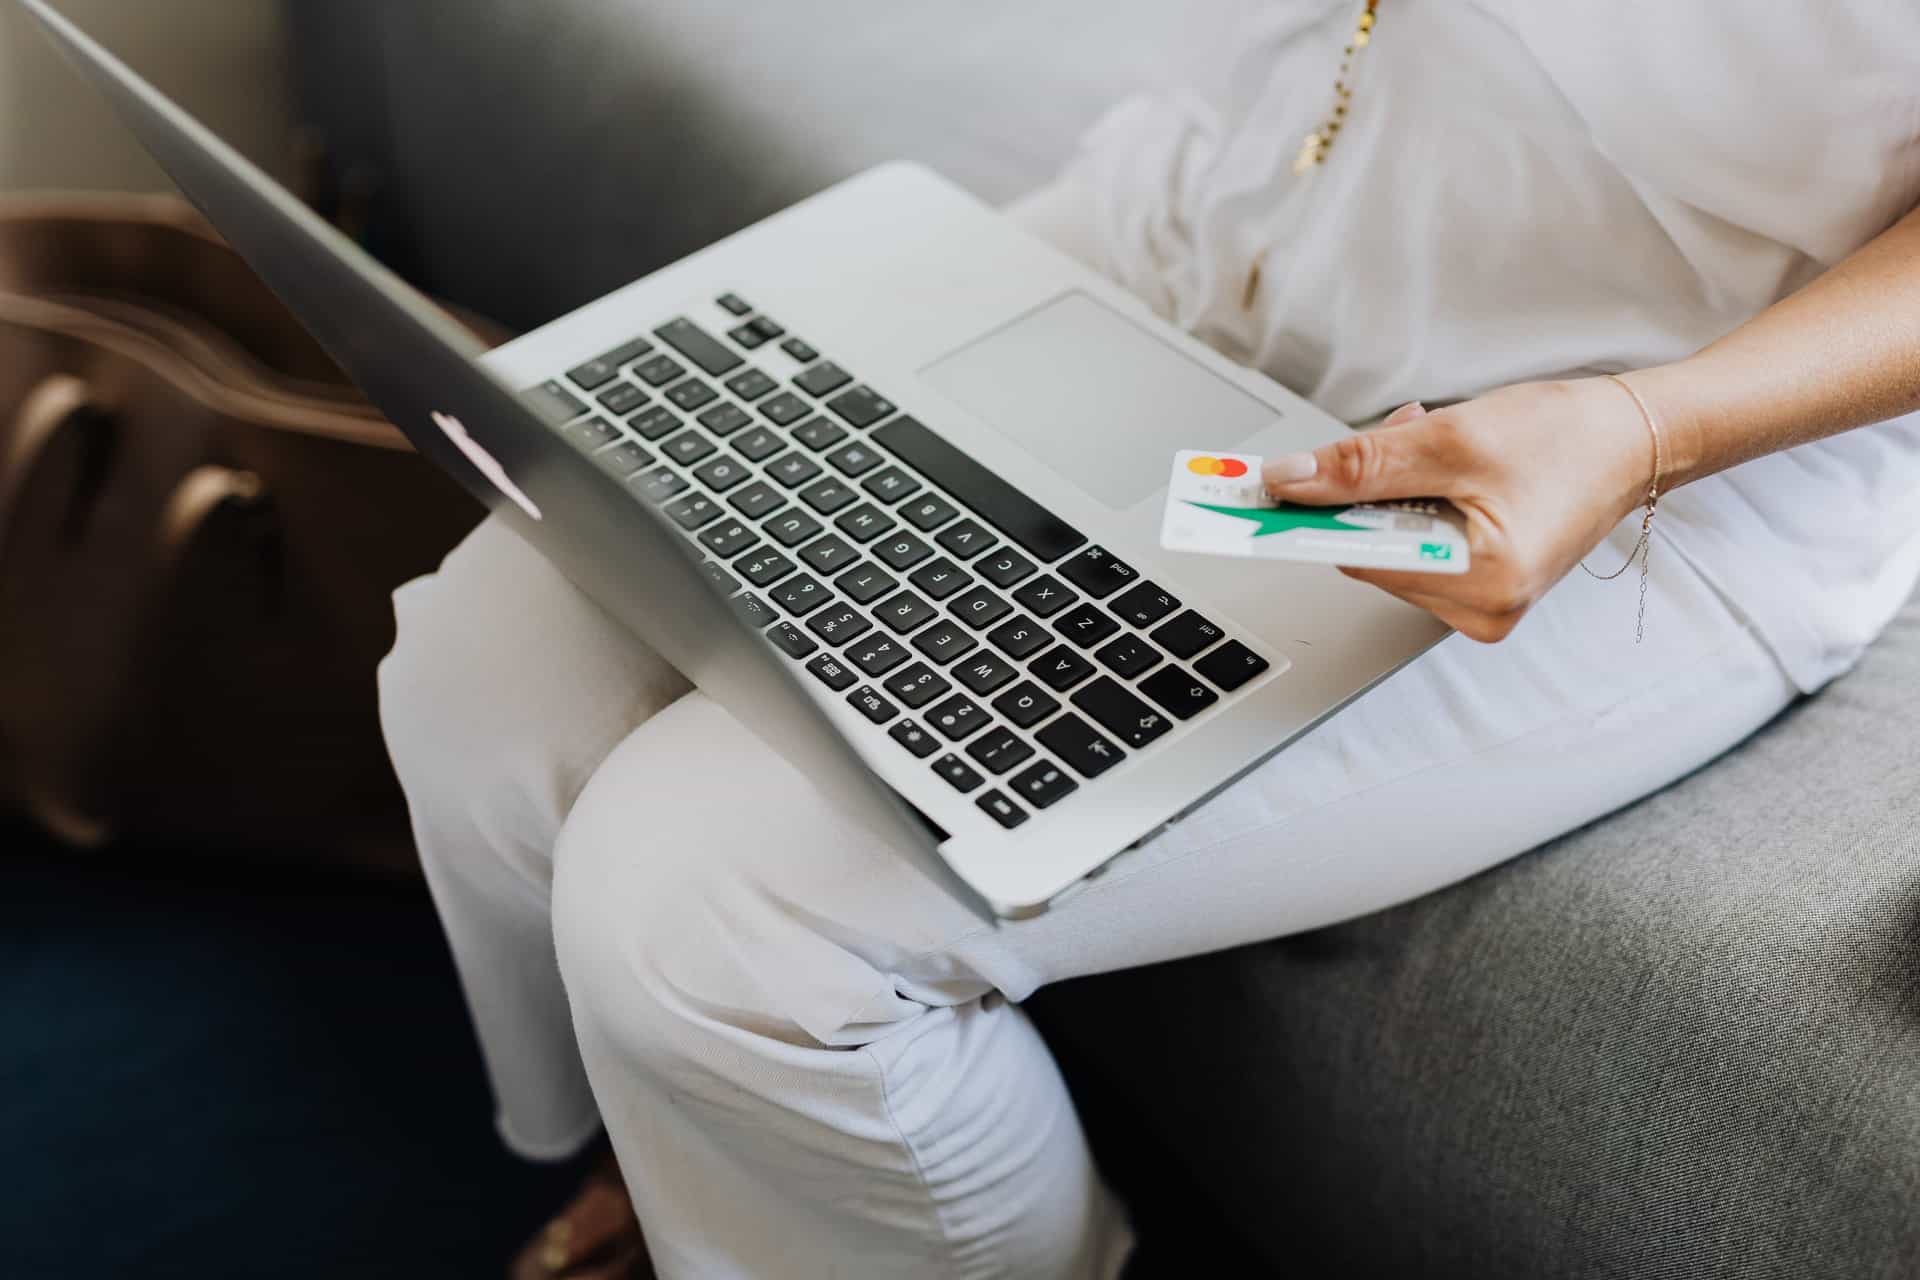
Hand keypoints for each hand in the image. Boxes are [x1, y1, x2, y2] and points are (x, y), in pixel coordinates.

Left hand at [1262, 378, 1655, 641]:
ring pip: (1385, 544)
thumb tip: (1288, 482)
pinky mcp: (1479, 587)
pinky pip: (1412, 544)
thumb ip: (1364, 464)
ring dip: (1391, 488)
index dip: (1307, 518)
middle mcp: (1480, 610)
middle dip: (1368, 489)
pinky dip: (1413, 500)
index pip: (1357, 556)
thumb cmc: (1567, 437)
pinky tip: (1447, 467)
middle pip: (1367, 551)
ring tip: (1439, 446)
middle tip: (1403, 434)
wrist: (1633, 438)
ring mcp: (1480, 604)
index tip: (1251, 500)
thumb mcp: (1454, 438)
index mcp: (1483, 584)